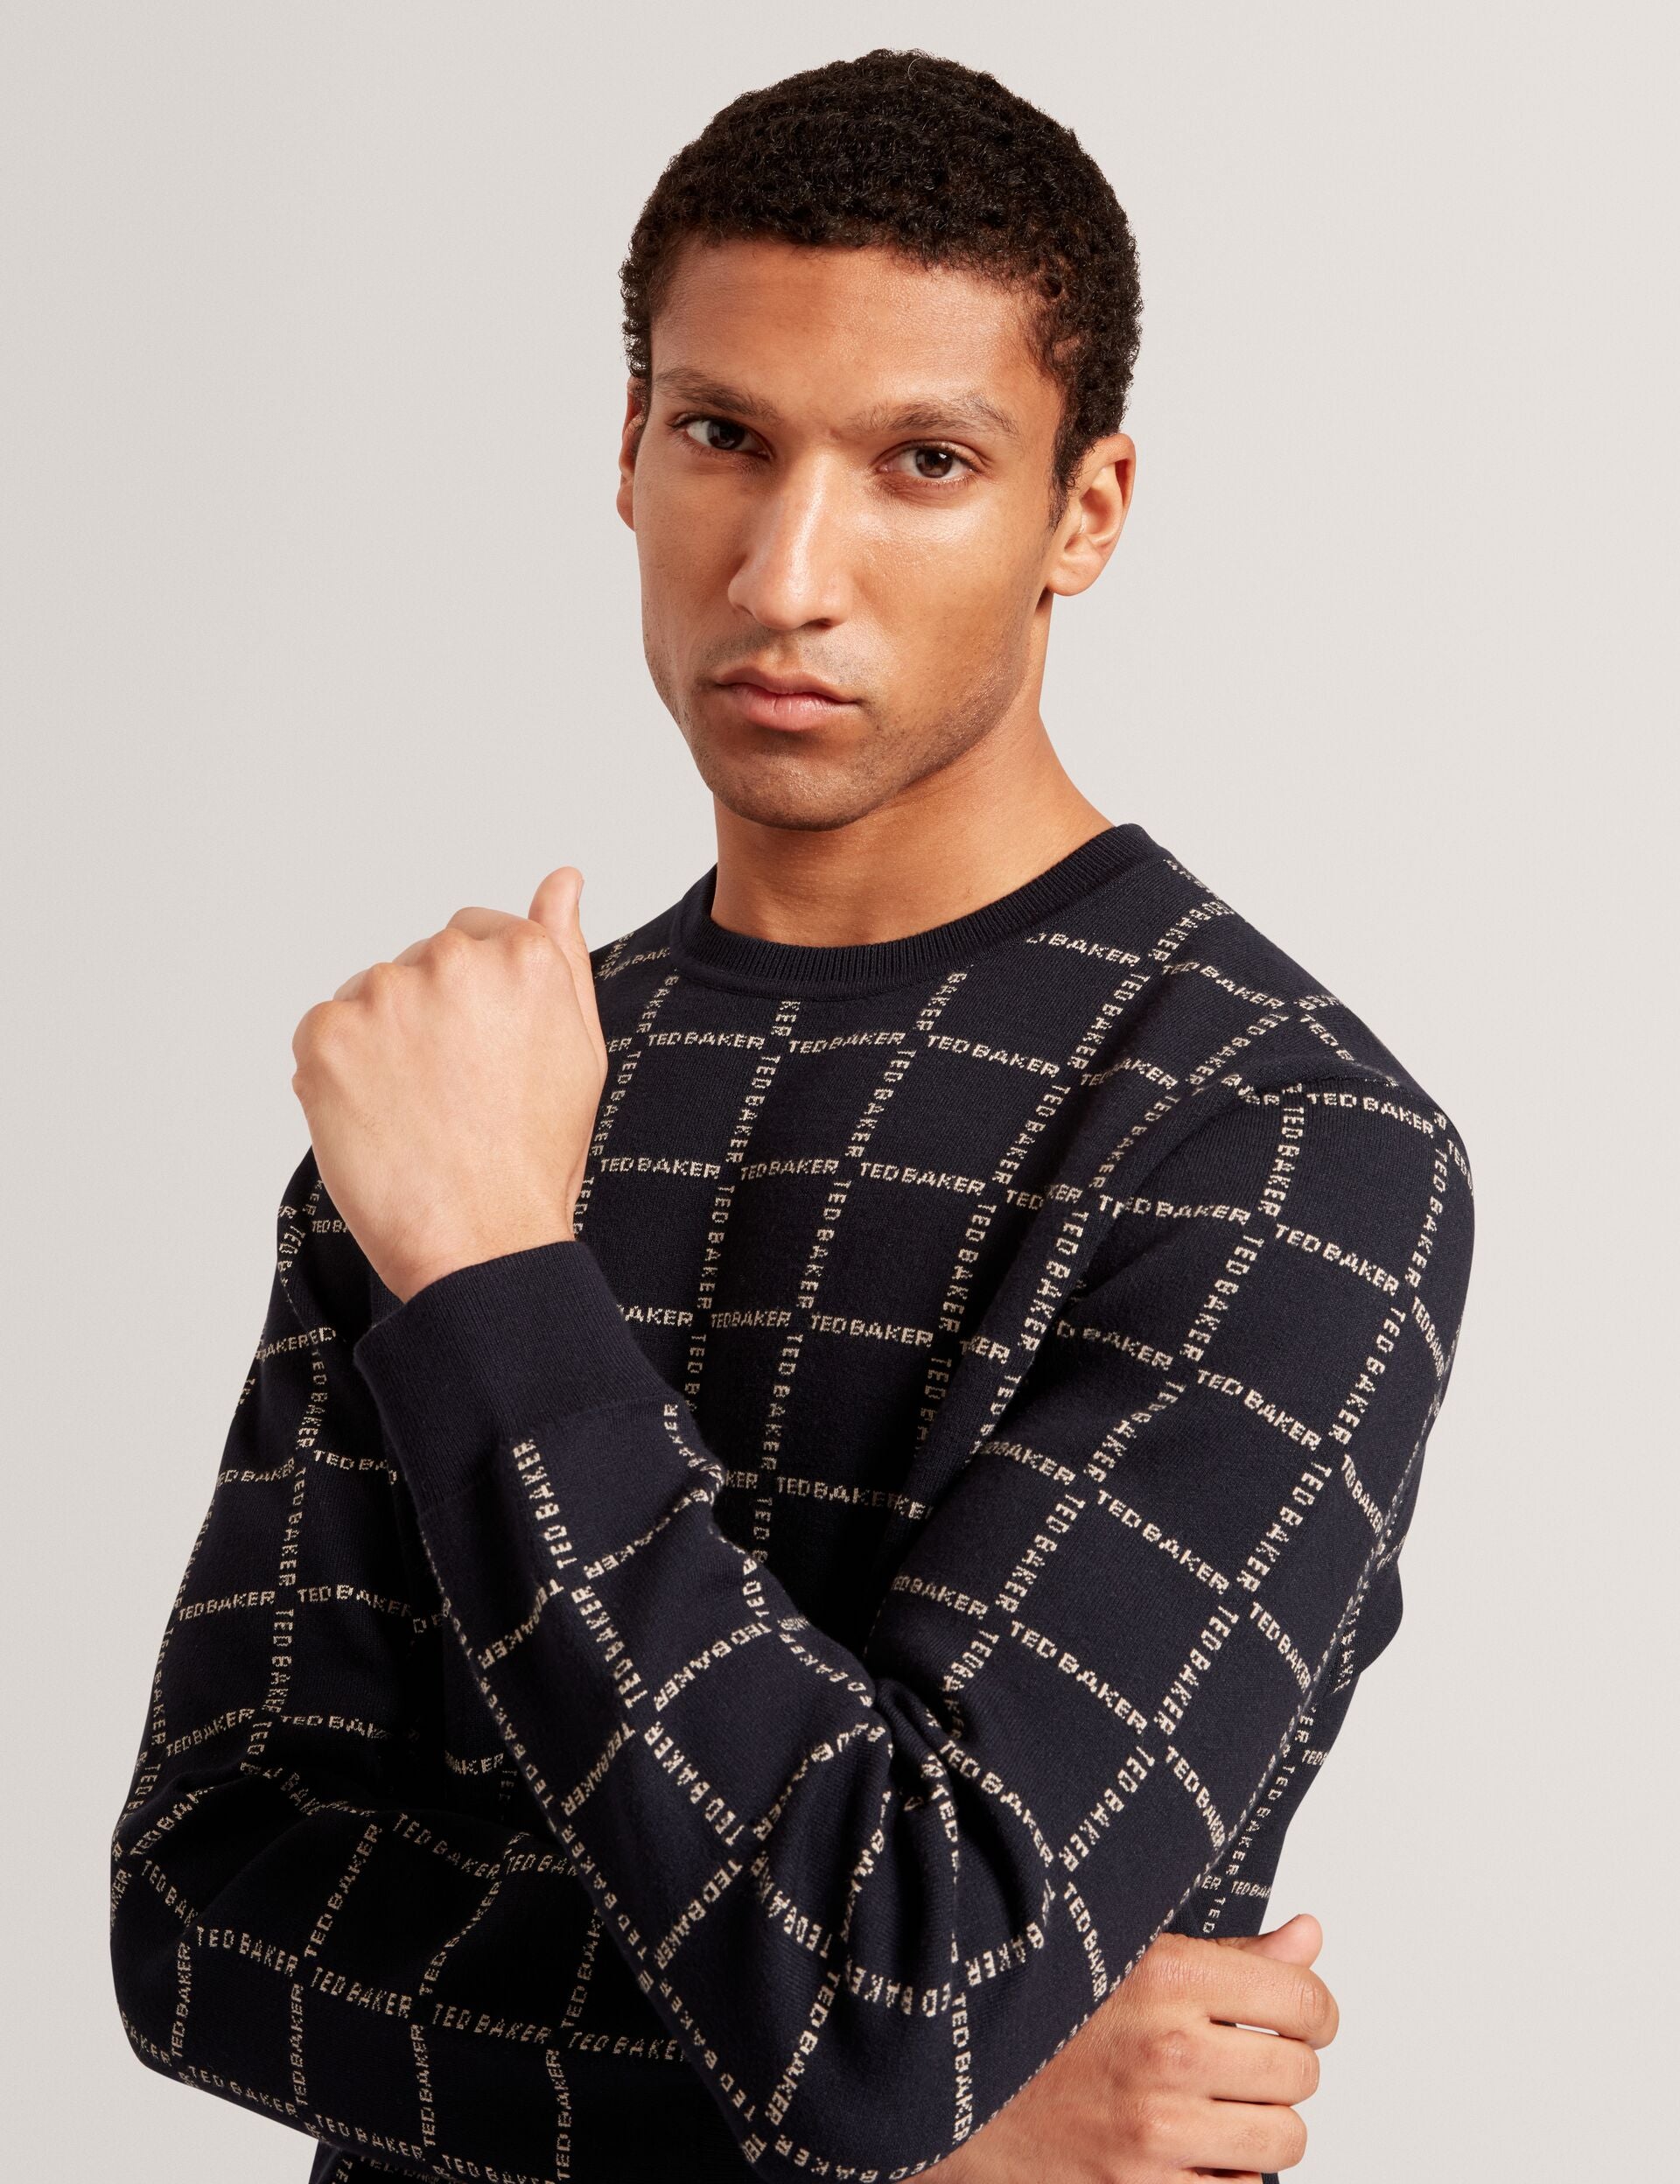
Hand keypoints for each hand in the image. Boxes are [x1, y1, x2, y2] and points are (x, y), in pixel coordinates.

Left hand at [290, 866, 604, 1303]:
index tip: (484, 1056)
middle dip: (429, 1018)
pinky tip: (379, 1120)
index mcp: (523, 954)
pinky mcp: (325, 1035)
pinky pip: (322, 1034)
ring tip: (417, 1113)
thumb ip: (562, 950)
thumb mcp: (577, 1046)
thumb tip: (562, 879)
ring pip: (370, 998)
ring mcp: (385, 994)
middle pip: (421, 965)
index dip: (476, 1002)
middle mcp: (454, 959)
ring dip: (383, 1043)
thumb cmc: (535, 1154)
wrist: (482, 1244)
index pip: (477, 935)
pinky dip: (339, 1073)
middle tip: (454, 1095)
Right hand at [922, 1913, 1335, 2182]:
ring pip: (1284, 2139)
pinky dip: (1227, 2173)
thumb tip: (1310, 1937)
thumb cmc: (1043, 2014)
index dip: (1314, 2009)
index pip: (1302, 1997)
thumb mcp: (1130, 1958)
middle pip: (1300, 2072)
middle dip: (1283, 2067)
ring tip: (1216, 2104)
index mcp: (1164, 1975)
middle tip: (1243, 2059)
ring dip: (1261, 2125)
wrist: (949, 2088)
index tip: (1301, 2015)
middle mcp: (1164, 2051)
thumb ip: (1230, 1954)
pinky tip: (1188, 2145)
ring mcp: (1154, 2131)